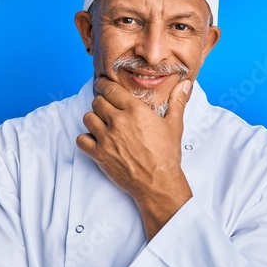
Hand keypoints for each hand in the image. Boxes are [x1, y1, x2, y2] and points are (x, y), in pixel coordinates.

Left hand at [76, 77, 192, 238]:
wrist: (158, 182)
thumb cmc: (166, 155)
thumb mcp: (174, 125)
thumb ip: (177, 102)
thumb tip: (185, 84)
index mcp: (135, 110)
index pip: (110, 89)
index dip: (103, 84)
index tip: (102, 84)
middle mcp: (118, 121)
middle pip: (97, 102)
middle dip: (101, 103)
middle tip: (106, 108)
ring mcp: (107, 138)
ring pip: (87, 118)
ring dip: (93, 119)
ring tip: (101, 124)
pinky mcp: (99, 154)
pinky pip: (81, 140)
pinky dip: (85, 139)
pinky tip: (95, 141)